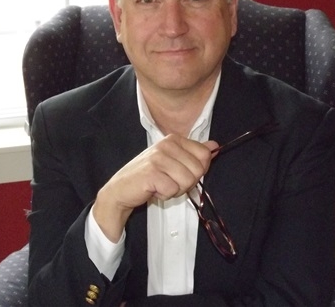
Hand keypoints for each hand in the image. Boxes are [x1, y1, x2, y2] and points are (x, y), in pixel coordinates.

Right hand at [93, 135, 218, 241]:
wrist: (121, 190)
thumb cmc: (148, 176)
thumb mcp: (173, 161)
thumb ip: (194, 153)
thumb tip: (214, 146)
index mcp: (174, 139)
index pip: (204, 155)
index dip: (197, 170)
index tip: (180, 172)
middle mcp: (166, 144)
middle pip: (198, 170)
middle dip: (186, 183)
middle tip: (168, 181)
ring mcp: (158, 157)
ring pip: (188, 181)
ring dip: (176, 190)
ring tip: (161, 185)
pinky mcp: (152, 172)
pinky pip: (173, 189)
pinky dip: (165, 195)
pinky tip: (153, 189)